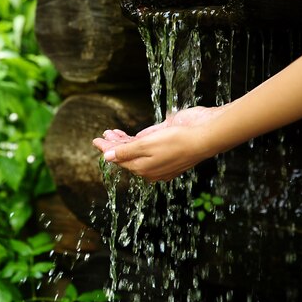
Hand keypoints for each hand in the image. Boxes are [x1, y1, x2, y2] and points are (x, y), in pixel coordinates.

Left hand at [92, 106, 222, 180]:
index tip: (96, 141)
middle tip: (101, 136)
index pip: (121, 160)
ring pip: (136, 149)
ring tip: (110, 132)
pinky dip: (135, 138)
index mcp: (145, 169)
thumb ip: (126, 151)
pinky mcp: (166, 142)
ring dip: (122, 140)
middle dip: (113, 145)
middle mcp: (151, 164)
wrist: (205, 135)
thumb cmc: (177, 142)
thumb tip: (108, 157)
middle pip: (127, 155)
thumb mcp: (147, 146)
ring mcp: (159, 153)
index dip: (107, 150)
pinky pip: (146, 143)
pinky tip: (125, 134)